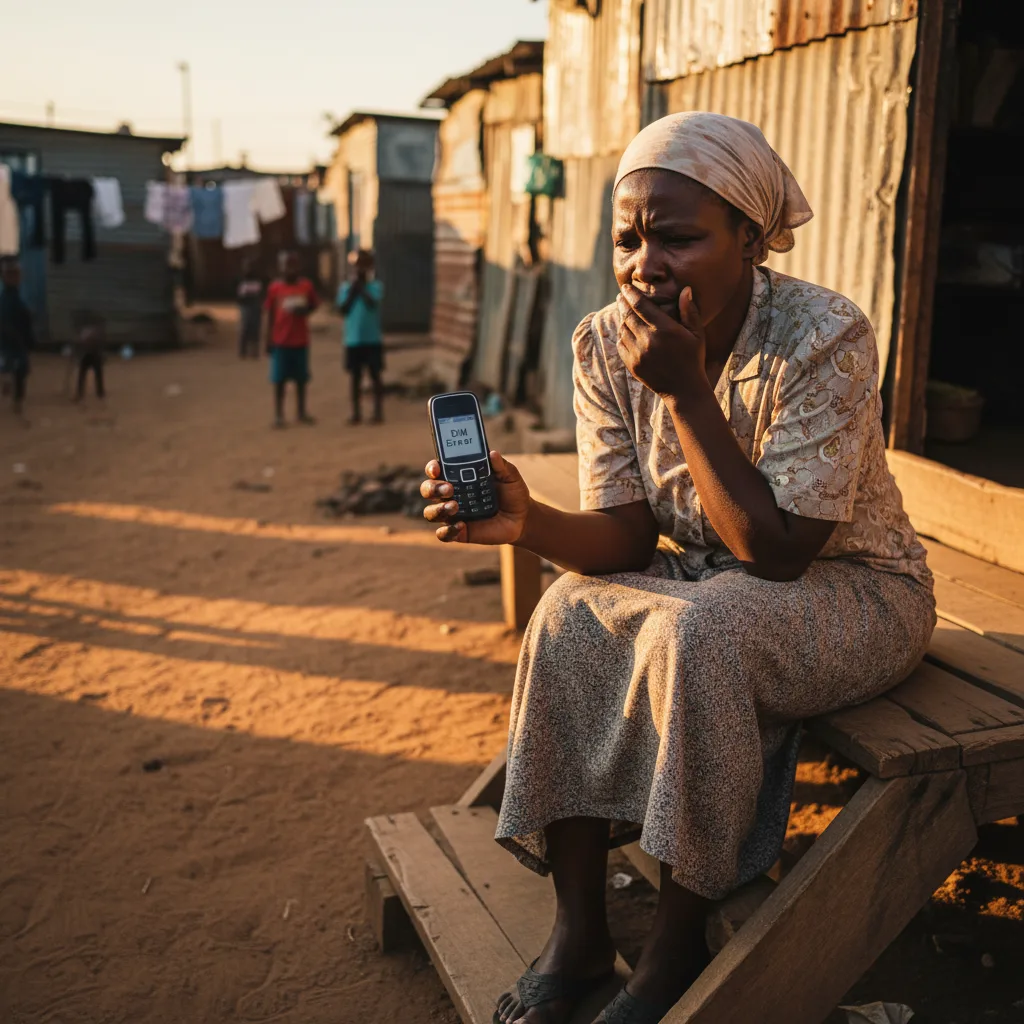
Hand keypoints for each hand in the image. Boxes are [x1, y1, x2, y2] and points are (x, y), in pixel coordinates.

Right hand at [420, 451, 530, 544]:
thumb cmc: (512, 493)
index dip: (432, 468)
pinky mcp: (459, 532)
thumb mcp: (510, 477)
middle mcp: (450, 494)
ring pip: (430, 512)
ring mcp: (453, 514)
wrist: (522, 518)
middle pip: (428, 489)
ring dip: (438, 509)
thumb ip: (501, 466)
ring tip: (455, 507)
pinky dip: (447, 531)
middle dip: (433, 488)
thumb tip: (492, 454)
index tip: (437, 468)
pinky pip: (443, 534)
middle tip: (449, 489)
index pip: (437, 470)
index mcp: (458, 476)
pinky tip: (461, 526)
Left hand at [616, 283, 707, 402]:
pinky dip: (622, 335)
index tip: (625, 287)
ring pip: (623, 329)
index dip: (631, 294)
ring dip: (622, 318)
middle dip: (623, 303)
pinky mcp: (632, 364)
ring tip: (624, 312)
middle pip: (628, 315)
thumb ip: (690, 311)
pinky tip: (626, 330)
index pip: (641, 305)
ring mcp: (638, 353)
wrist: (684, 390)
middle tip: (621, 295)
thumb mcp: (696, 334)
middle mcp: (648, 340)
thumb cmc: (693, 359)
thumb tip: (685, 289)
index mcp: (665, 329)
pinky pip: (621, 344)